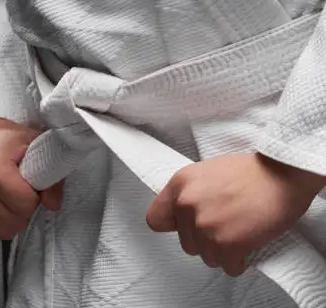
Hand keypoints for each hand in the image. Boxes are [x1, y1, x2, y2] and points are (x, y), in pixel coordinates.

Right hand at [0, 117, 63, 244]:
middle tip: (21, 193)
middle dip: (24, 211)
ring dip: (11, 221)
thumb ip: (49, 174)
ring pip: (0, 233)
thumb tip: (53, 204)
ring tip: (9, 200)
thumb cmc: (6, 140)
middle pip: (13, 222)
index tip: (31, 185)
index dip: (35, 197)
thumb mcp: (34, 145)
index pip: (25, 204)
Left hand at [146, 153, 325, 275]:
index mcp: (180, 184)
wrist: (281, 173)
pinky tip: (247, 246)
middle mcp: (186, 204)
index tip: (187, 227)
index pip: (156, 219)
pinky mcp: (227, 244)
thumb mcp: (207, 172)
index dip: (174, 226)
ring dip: (223, 251)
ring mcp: (205, 225)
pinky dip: (239, 262)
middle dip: (205, 240)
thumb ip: (191, 193)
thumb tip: (186, 215)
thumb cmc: (251, 171)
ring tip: (240, 233)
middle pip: (186, 243)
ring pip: (207, 257)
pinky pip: (228, 267)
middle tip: (226, 226)